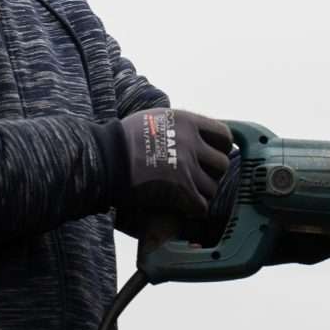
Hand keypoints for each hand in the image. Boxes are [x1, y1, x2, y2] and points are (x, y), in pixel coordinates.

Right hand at [112, 109, 232, 226]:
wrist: (105, 160)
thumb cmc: (123, 140)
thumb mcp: (156, 119)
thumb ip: (180, 126)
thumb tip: (197, 135)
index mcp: (188, 121)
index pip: (224, 136)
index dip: (219, 149)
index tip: (210, 157)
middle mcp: (192, 142)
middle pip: (222, 164)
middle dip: (211, 174)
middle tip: (195, 179)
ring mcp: (188, 167)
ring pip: (213, 188)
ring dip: (200, 194)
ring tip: (183, 194)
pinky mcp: (181, 190)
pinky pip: (201, 206)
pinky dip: (192, 210)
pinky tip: (180, 207)